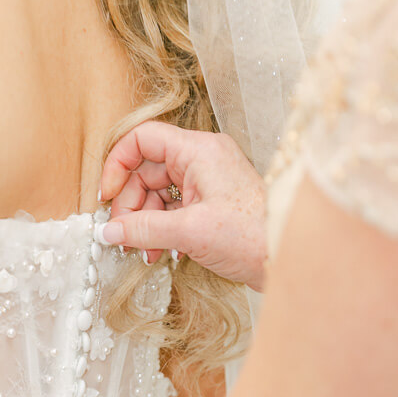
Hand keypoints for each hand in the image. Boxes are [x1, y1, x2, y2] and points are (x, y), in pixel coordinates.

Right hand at [99, 122, 268, 291]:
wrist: (291, 258)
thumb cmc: (252, 237)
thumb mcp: (189, 232)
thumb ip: (143, 229)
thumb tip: (108, 232)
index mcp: (198, 150)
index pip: (143, 138)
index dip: (118, 164)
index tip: (107, 197)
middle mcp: (202, 159)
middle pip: (147, 169)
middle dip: (131, 204)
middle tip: (124, 235)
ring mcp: (208, 182)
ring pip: (158, 192)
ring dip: (145, 222)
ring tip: (144, 251)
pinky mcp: (212, 205)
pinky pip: (174, 209)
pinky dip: (161, 229)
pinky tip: (160, 253)